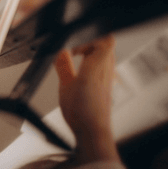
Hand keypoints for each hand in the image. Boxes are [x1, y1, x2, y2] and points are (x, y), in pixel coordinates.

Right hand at [54, 36, 118, 163]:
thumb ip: (63, 65)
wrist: (93, 131)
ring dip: (91, 53)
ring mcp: (109, 78)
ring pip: (105, 55)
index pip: (105, 39)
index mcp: (97, 66)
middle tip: (74, 52)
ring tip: (76, 61)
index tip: (74, 44)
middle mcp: (107, 70)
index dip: (89, 37)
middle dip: (88, 43)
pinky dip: (92, 65)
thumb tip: (60, 50)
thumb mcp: (65, 85)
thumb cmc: (82, 112)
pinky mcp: (107, 86)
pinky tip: (80, 74)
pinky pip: (103, 67)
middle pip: (106, 45)